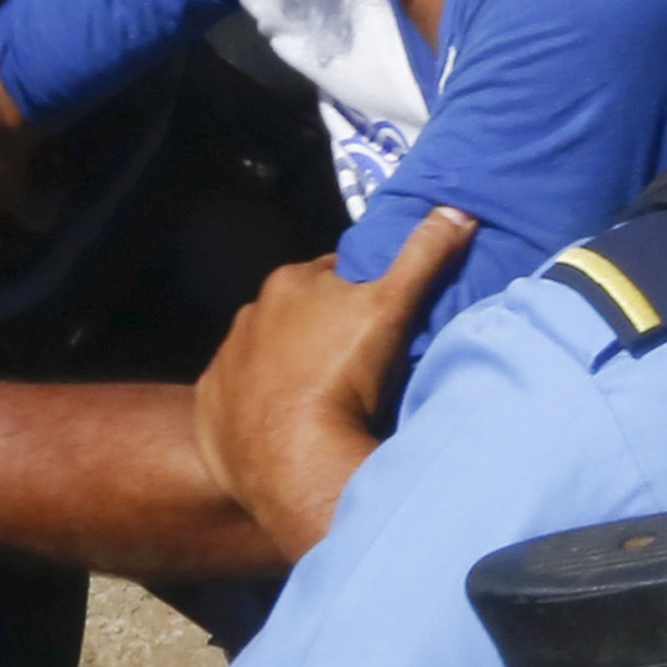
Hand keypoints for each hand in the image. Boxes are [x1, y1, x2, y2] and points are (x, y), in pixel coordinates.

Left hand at [195, 210, 474, 562]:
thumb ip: (424, 255)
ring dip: (290, 364)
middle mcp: (251, 313)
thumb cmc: (343, 375)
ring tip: (324, 395)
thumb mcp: (394, 308)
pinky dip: (260, 402)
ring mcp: (227, 360)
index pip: (333, 274)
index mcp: (290, 282)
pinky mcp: (211, 403)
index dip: (359, 293)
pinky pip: (239, 394)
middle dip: (322, 328)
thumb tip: (455, 209)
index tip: (378, 318)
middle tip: (357, 360)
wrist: (290, 457)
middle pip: (298, 313)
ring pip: (267, 352)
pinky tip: (286, 422)